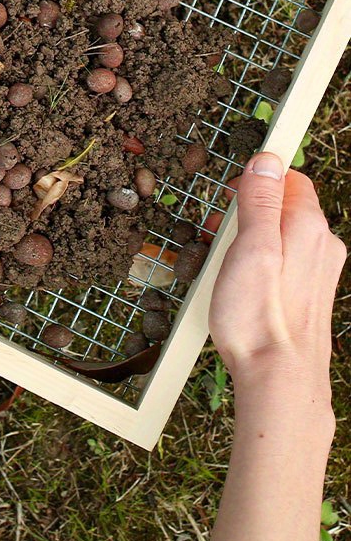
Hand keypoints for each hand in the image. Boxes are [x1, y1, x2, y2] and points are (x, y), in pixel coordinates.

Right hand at [210, 152, 346, 393]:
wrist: (278, 381)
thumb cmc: (259, 318)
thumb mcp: (249, 247)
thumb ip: (259, 201)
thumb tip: (267, 160)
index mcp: (308, 226)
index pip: (288, 178)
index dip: (256, 181)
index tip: (230, 196)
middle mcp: (321, 245)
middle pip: (282, 207)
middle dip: (246, 214)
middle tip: (218, 235)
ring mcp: (317, 272)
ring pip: (280, 236)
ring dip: (249, 241)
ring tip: (224, 265)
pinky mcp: (308, 294)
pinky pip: (282, 263)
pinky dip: (258, 265)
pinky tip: (239, 286)